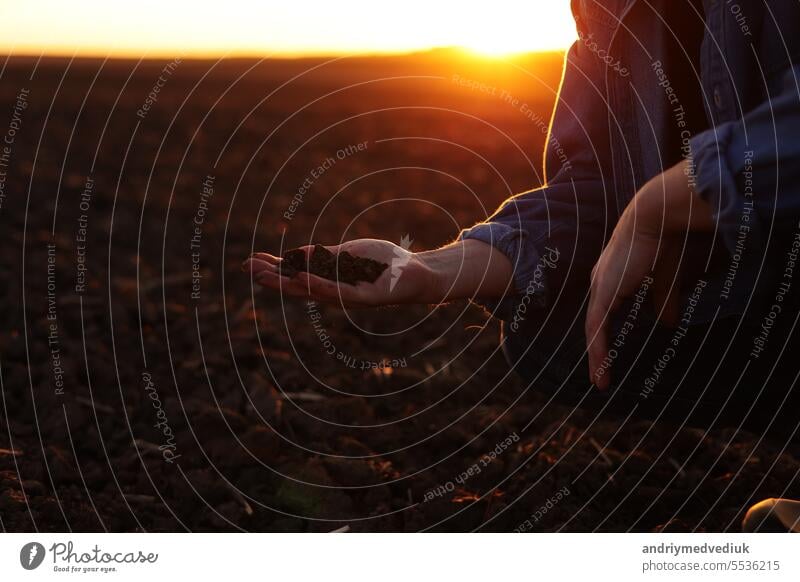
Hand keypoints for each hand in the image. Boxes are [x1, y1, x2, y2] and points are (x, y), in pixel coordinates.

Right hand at [243, 239, 438, 306]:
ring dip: (287, 282)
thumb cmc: (384, 263)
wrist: (415, 273)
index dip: (273, 268)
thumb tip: (297, 254)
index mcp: (329, 279)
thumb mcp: (349, 255)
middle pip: (297, 284)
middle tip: (247, 267)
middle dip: (271, 276)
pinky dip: (319, 284)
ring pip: (312, 291)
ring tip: (264, 276)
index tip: (251, 260)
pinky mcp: (364, 298)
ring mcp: (347, 296)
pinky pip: (338, 292)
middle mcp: (334, 290)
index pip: (295, 274)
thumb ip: (325, 257)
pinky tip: (303, 278)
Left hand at [585, 160, 713, 389]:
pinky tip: (601, 365)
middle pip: (595, 325)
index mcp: (612, 279)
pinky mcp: (604, 293)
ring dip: (597, 357)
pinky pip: (596, 327)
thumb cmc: (662, 242)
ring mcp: (599, 288)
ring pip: (593, 330)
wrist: (654, 220)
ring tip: (601, 381)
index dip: (607, 336)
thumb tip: (669, 323)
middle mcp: (600, 284)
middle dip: (598, 352)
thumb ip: (664, 300)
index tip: (609, 357)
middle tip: (600, 377)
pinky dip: (598, 348)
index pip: (605, 314)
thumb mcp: (664, 279)